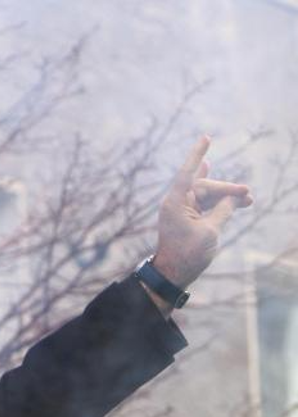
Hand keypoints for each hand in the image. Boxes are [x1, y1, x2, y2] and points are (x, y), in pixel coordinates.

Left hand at [152, 136, 251, 300]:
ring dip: (226, 196)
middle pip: (204, 186)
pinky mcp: (187, 217)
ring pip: (207, 195)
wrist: (173, 274)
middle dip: (227, 189)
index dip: (197, 155)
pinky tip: (221, 182)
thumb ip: (222, 210)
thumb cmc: (188, 254)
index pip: (188, 173)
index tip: (206, 138)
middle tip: (248, 195)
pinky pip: (204, 203)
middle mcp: (177, 202)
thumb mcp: (210, 231)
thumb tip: (231, 198)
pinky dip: (217, 200)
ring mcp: (181, 209)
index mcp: (176, 202)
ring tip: (249, 200)